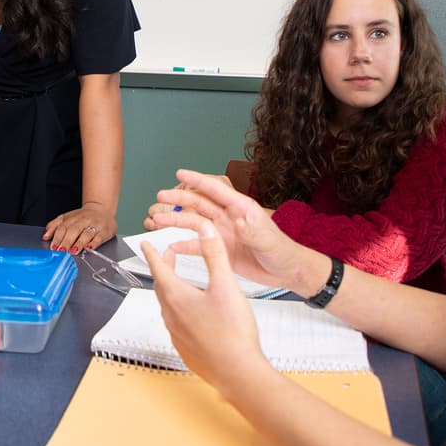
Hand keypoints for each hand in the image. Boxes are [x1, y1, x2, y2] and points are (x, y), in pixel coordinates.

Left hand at [42, 201, 115, 252]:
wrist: (102, 209)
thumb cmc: (83, 217)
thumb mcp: (67, 218)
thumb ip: (55, 226)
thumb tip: (45, 236)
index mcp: (72, 218)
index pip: (63, 228)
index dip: (57, 238)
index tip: (53, 247)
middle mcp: (83, 221)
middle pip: (73, 231)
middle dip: (67, 241)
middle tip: (62, 251)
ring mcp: (94, 225)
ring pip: (86, 234)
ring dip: (79, 243)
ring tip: (73, 251)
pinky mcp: (104, 231)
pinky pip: (99, 237)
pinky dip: (94, 243)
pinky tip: (89, 248)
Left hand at [141, 219, 271, 395]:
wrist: (239, 373)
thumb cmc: (233, 332)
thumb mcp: (226, 285)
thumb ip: (214, 255)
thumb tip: (206, 231)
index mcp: (177, 298)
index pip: (158, 269)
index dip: (152, 254)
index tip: (145, 244)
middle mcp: (172, 317)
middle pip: (161, 287)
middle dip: (163, 269)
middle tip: (168, 257)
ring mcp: (177, 335)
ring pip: (168, 306)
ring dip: (171, 290)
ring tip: (182, 282)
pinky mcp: (186, 349)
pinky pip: (177, 324)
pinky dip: (180, 310)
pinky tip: (194, 314)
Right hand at [148, 168, 313, 290]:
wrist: (287, 272)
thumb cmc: (283, 252)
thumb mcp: (270, 241)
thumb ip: (253, 232)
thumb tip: (238, 221)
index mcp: (242, 209)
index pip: (216, 190)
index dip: (197, 180)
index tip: (180, 173)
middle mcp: (229, 217)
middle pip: (200, 204)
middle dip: (179, 198)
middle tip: (161, 195)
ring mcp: (223, 233)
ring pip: (195, 223)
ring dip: (177, 220)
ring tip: (158, 220)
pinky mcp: (221, 250)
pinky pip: (198, 246)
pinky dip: (184, 245)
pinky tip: (171, 246)